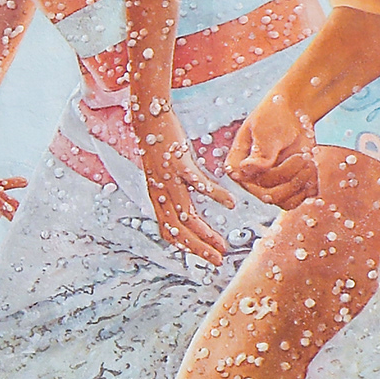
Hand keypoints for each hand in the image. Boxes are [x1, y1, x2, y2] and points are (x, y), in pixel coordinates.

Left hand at [132, 106, 240, 261]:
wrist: (148, 116)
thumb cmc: (159, 144)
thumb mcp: (165, 173)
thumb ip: (174, 191)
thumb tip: (185, 206)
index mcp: (158, 196)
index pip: (168, 231)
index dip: (184, 246)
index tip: (202, 254)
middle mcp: (161, 193)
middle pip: (178, 231)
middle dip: (198, 250)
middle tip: (217, 261)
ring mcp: (168, 180)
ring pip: (186, 217)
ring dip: (205, 235)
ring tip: (222, 246)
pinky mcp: (178, 163)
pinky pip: (198, 185)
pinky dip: (215, 196)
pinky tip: (231, 204)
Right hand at [227, 91, 322, 205]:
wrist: (293, 114)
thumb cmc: (274, 118)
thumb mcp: (266, 132)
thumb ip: (260, 152)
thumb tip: (248, 169)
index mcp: (238, 167)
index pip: (250, 182)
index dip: (273, 177)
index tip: (294, 156)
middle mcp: (251, 181)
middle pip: (271, 195)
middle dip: (292, 177)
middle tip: (304, 156)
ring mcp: (269, 187)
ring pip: (286, 202)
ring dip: (302, 181)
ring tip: (308, 158)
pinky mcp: (288, 190)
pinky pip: (300, 199)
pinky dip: (310, 185)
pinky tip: (312, 165)